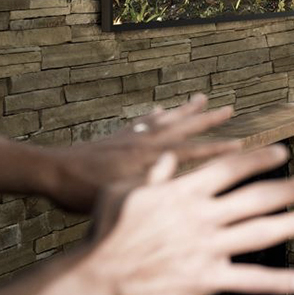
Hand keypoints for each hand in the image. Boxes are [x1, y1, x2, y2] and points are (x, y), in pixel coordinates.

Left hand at [50, 94, 240, 212]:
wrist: (52, 172)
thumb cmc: (84, 192)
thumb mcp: (123, 197)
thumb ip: (153, 188)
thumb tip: (184, 186)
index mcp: (149, 159)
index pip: (192, 154)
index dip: (217, 150)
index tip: (241, 144)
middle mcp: (144, 143)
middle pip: (183, 128)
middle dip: (208, 119)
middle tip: (229, 108)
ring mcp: (130, 138)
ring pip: (165, 119)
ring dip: (184, 110)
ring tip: (201, 97)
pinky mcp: (116, 137)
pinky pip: (141, 122)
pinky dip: (153, 116)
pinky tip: (159, 110)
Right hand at [84, 145, 293, 294]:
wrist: (93, 278)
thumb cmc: (104, 234)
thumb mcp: (124, 193)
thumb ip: (154, 176)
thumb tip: (170, 159)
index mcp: (183, 192)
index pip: (230, 168)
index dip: (259, 158)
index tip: (282, 153)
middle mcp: (201, 216)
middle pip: (255, 196)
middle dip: (288, 188)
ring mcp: (205, 247)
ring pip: (260, 232)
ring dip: (293, 223)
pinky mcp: (205, 279)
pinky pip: (249, 279)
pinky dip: (279, 281)